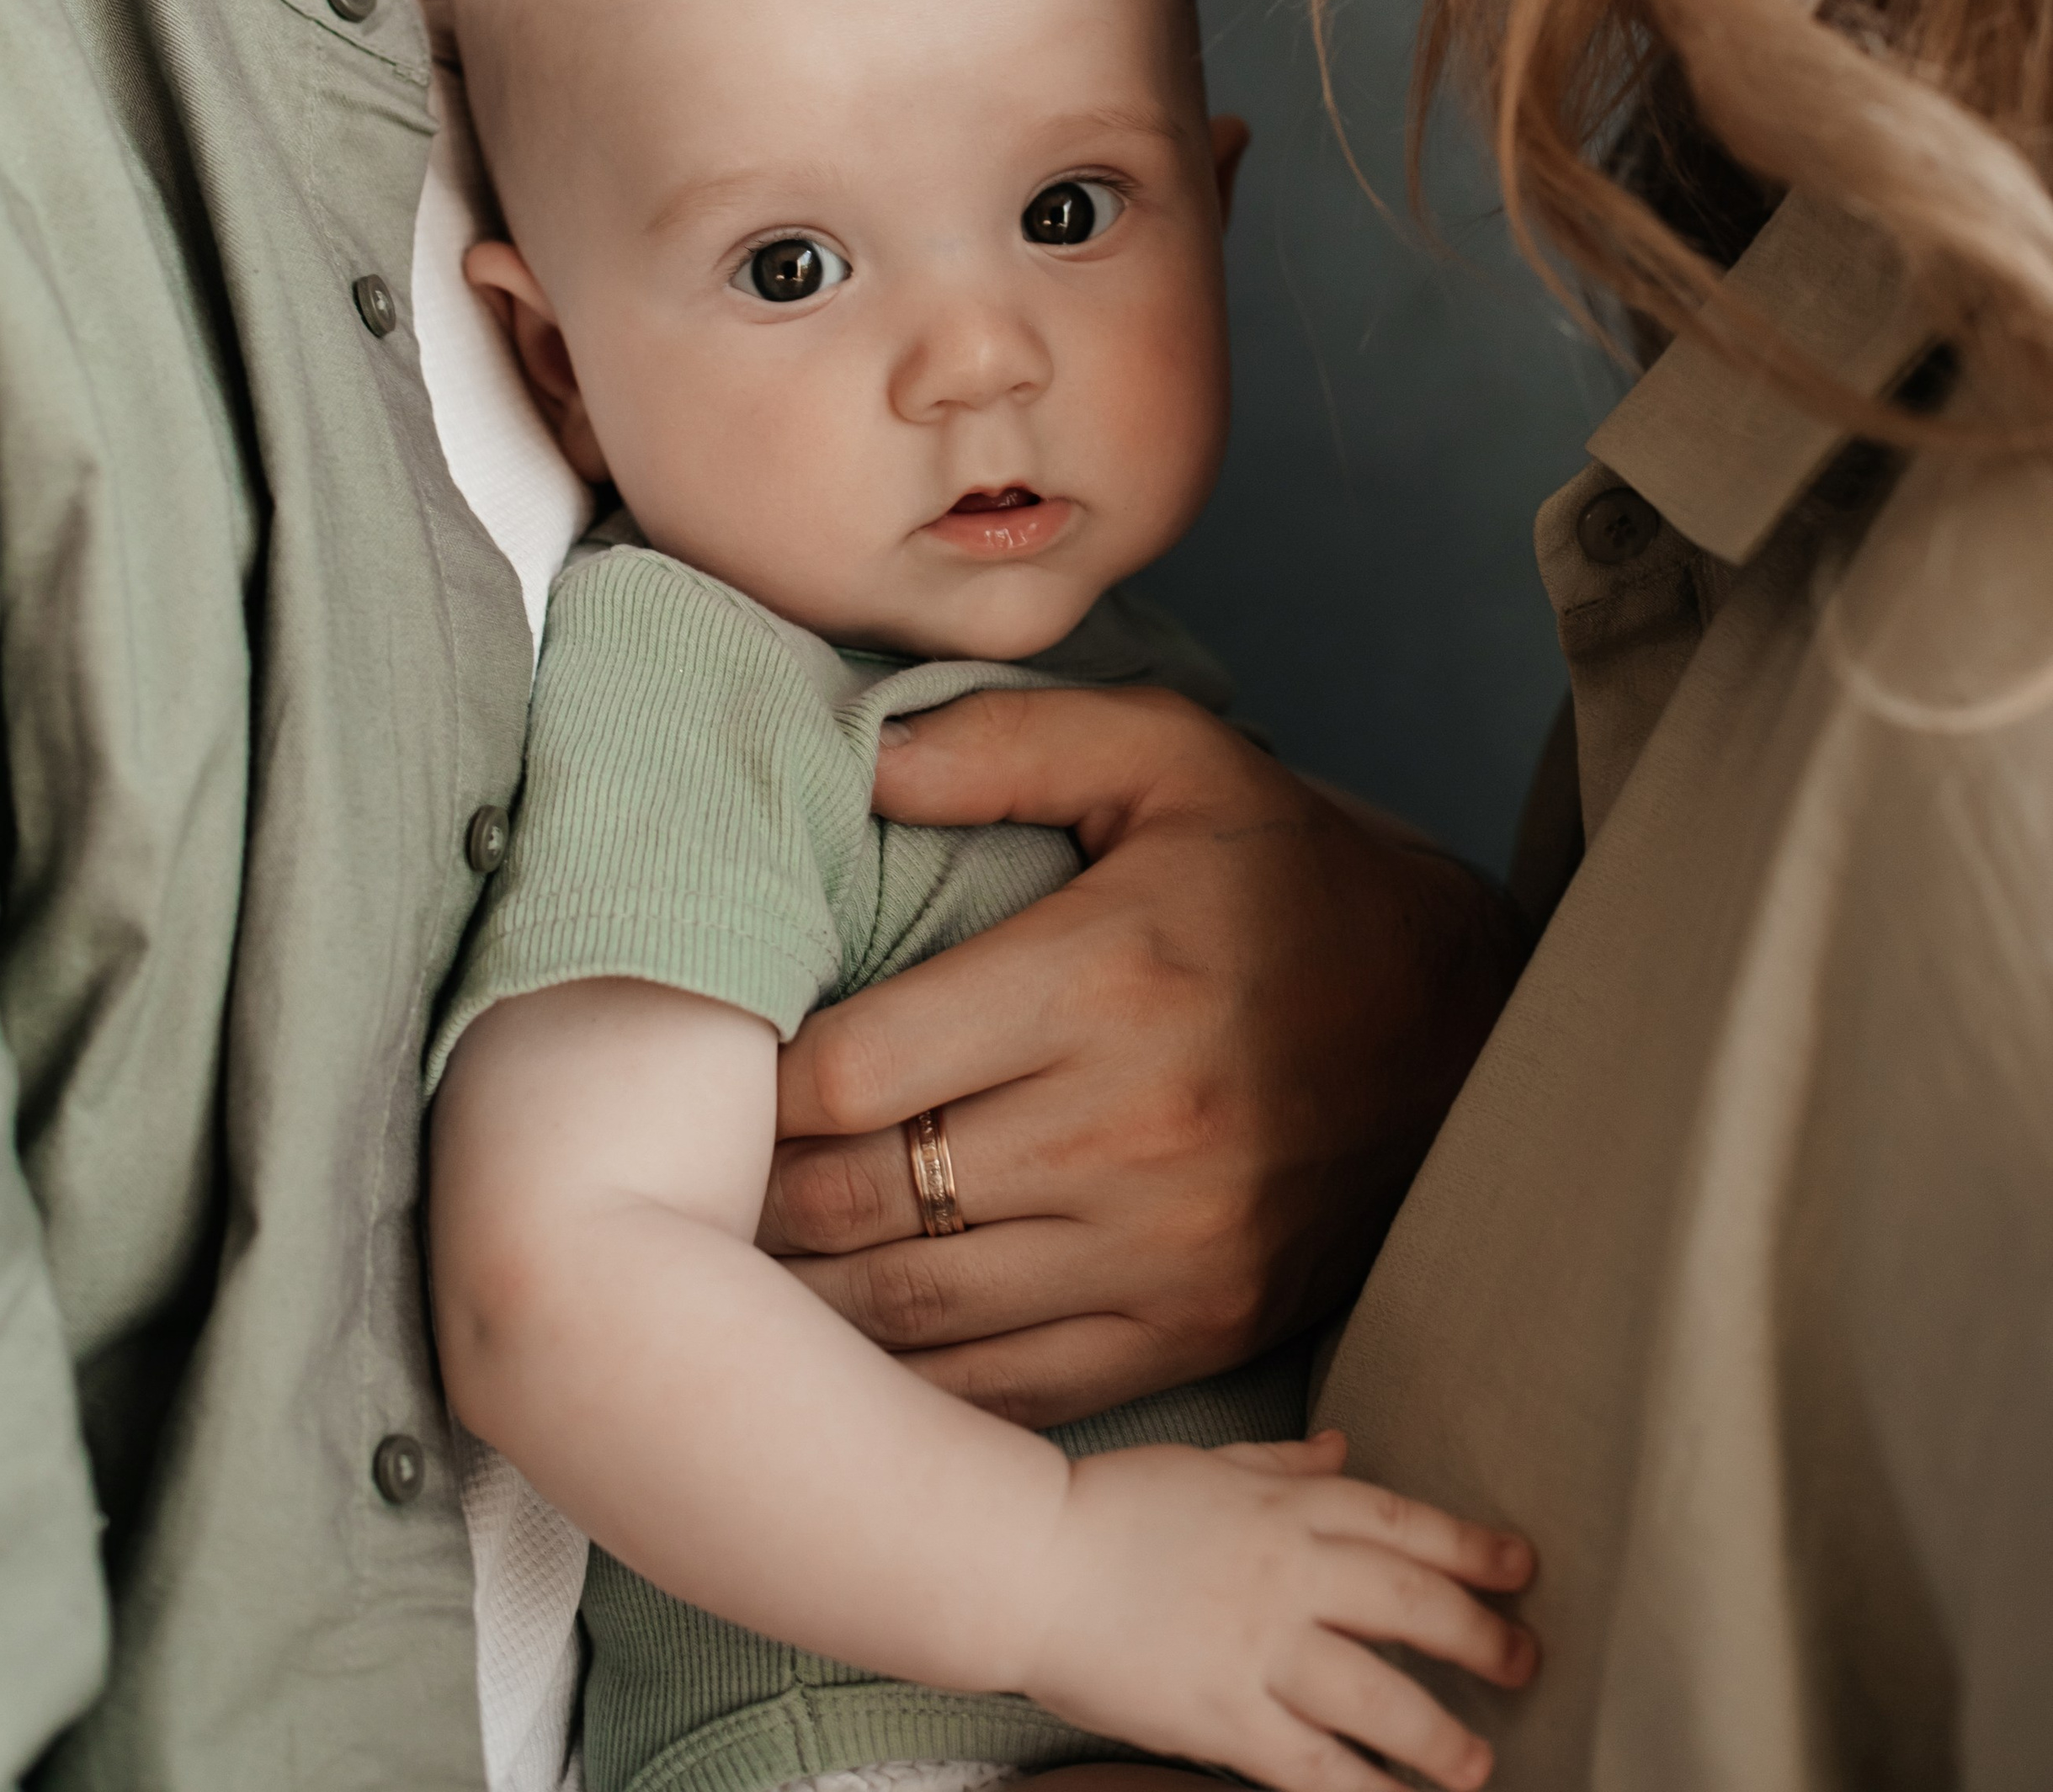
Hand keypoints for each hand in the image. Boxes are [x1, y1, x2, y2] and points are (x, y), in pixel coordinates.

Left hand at [761, 685, 1523, 1423]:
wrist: (1465, 1023)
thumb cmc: (1287, 873)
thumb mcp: (1167, 757)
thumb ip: (1002, 746)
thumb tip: (852, 762)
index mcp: (1107, 980)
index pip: (858, 1071)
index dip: (753, 1086)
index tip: (703, 1074)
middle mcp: (1134, 1130)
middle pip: (870, 1202)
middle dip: (752, 1202)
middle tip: (672, 1187)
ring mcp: (1168, 1250)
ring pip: (922, 1314)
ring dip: (802, 1304)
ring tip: (721, 1272)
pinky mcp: (1199, 1328)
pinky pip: (1013, 1391)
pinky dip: (908, 1390)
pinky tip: (836, 1360)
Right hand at [1018, 1427, 1535, 1791]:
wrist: (1028, 1558)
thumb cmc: (1112, 1504)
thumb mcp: (1208, 1462)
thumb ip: (1282, 1461)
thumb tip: (1342, 1448)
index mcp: (1282, 1504)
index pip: (1400, 1522)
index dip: (1470, 1547)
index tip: (1521, 1568)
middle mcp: (1287, 1571)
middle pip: (1409, 1605)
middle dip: (1480, 1636)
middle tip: (1525, 1661)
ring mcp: (1259, 1646)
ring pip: (1377, 1697)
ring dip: (1440, 1735)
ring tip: (1478, 1762)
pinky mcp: (1224, 1716)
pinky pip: (1312, 1769)